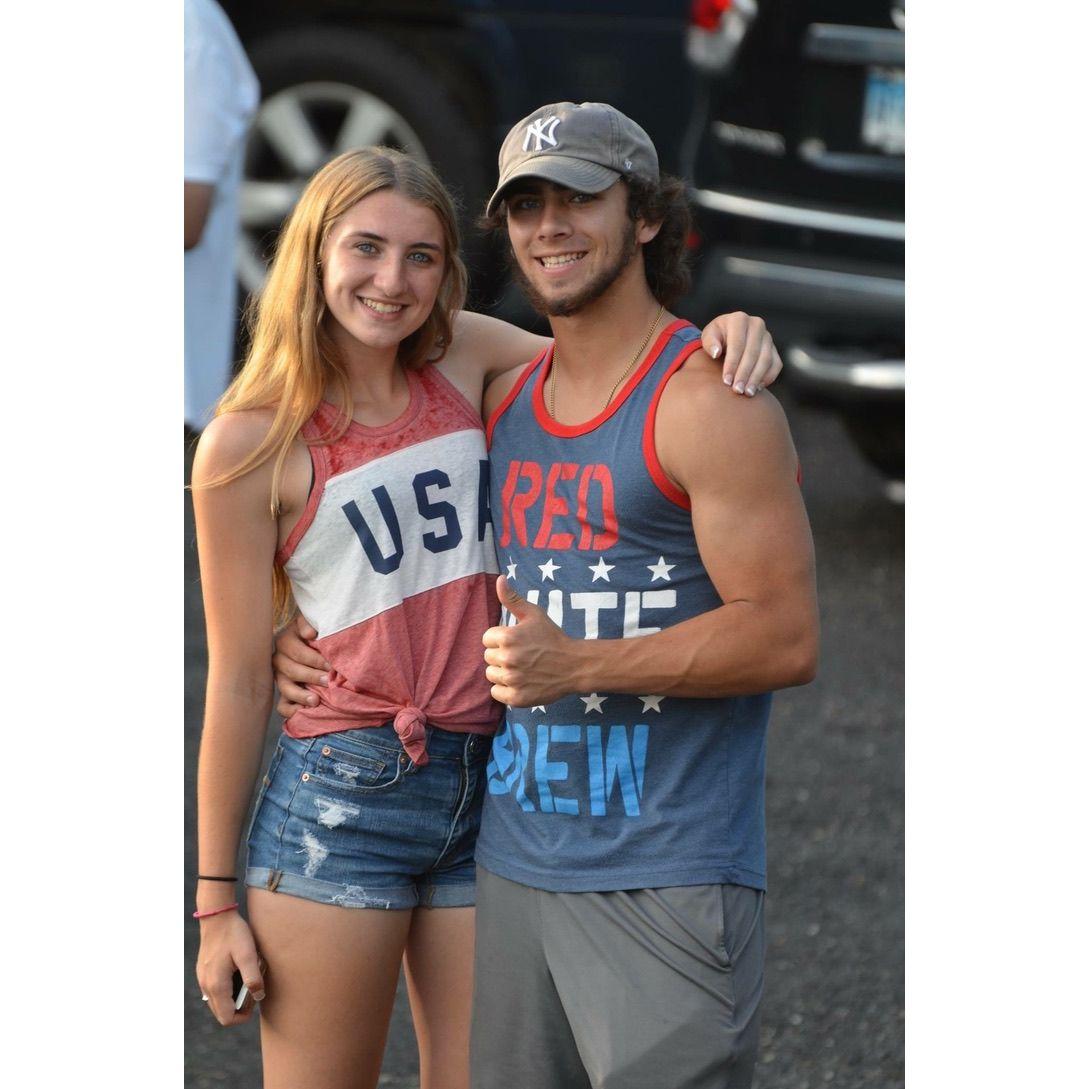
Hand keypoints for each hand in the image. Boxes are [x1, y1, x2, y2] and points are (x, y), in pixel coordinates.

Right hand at [195, 911, 264, 1026]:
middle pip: (221, 1013)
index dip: (243, 1016)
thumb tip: (258, 997)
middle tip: (252, 989)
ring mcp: (203, 980)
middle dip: (238, 1008)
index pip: (227, 1018)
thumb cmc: (233, 934)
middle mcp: (206, 986)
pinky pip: (215, 991)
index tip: (254, 999)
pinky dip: (227, 989)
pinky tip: (237, 971)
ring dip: (232, 998)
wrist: (216, 916)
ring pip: (218, 1003)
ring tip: (246, 978)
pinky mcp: (204, 972)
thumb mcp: (248, 954)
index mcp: (217, 985)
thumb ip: (253, 978)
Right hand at [272, 613, 328, 717]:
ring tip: (316, 700)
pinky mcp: (284, 693)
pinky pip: (282, 706)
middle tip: (329, 680)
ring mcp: (280, 677)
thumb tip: (310, 633)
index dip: (315, 659)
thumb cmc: (316, 631)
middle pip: (292, 671)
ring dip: (300, 695)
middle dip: (312, 676)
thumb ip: (308, 623)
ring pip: (285, 688)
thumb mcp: (312, 621)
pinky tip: (304, 711)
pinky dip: (291, 710)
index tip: (330, 664)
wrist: (315, 642)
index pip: (298, 653)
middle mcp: (279, 659)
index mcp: (285, 641)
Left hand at [483, 577, 583, 707]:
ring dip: (502, 673)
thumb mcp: (534, 613)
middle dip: (501, 655)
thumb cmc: (552, 637)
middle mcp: (507, 658)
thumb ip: (512, 598)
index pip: (487, 639)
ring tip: (522, 668)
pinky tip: (521, 682)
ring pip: (491, 675)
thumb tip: (499, 579)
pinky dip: (505, 690)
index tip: (517, 641)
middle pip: (488, 657)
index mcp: (507, 637)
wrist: (574, 665)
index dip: (500, 639)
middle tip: (522, 655)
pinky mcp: (516, 698)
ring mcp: (512, 679)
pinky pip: (496, 693)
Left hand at [700, 312, 782, 396]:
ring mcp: (767, 337)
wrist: (729, 337)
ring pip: (766, 359)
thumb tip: (715, 353)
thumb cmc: (717, 338)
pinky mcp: (774, 349)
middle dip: (744, 374)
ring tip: (747, 393)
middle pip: (753, 353)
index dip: (732, 364)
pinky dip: (768, 377)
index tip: (726, 381)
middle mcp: (757, 325)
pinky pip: (776, 364)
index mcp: (739, 319)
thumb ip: (709, 343)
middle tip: (737, 390)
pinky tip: (757, 388)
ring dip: (756, 378)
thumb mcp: (709, 336)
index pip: (737, 344)